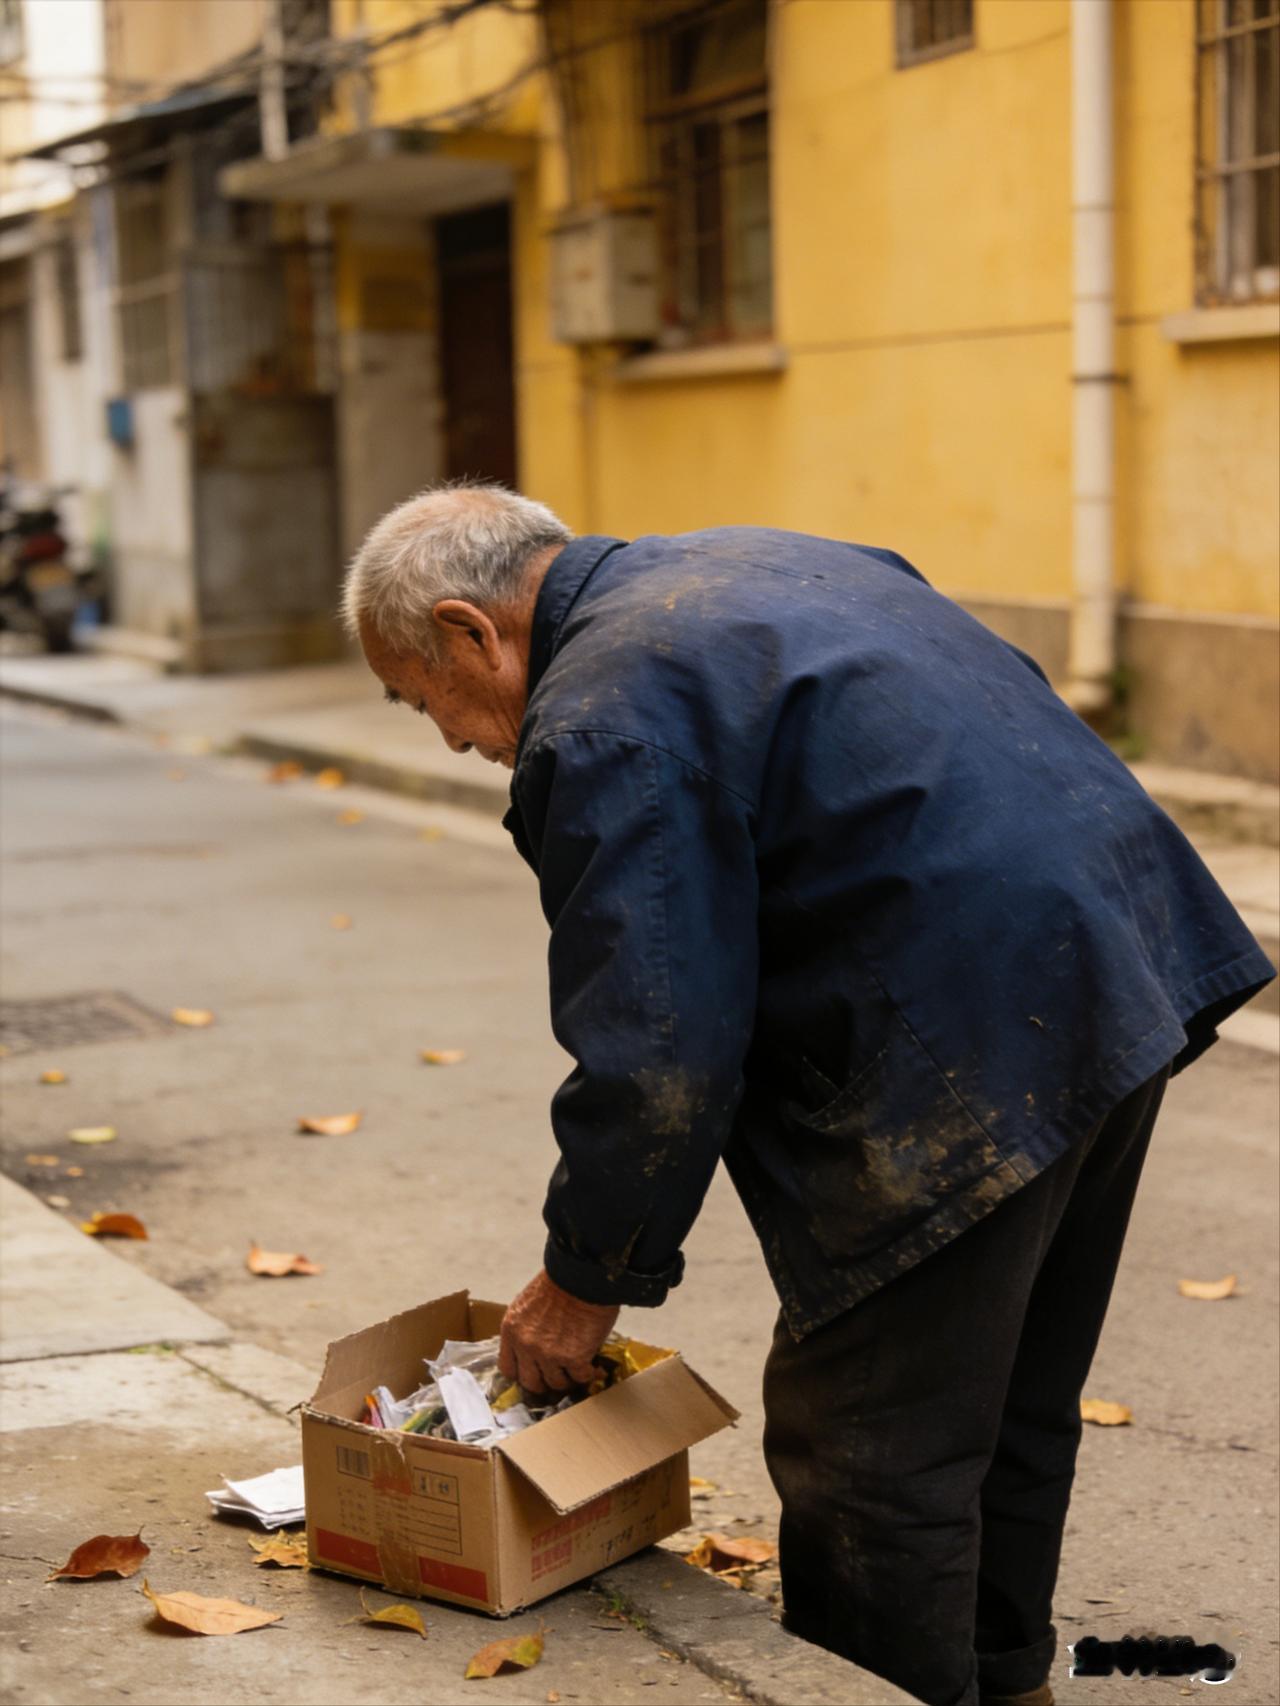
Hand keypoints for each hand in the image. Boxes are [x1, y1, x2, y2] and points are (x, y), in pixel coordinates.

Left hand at [499, 1268, 619, 1394]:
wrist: (581, 1276)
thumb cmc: (558, 1283)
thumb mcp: (527, 1305)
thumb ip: (525, 1329)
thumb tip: (534, 1350)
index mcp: (511, 1331)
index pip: (507, 1368)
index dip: (522, 1373)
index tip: (533, 1371)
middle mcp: (526, 1346)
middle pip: (531, 1382)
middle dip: (544, 1381)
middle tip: (557, 1375)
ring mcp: (549, 1355)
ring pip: (556, 1383)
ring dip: (568, 1377)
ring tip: (577, 1368)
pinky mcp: (574, 1358)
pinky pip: (580, 1377)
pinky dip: (588, 1373)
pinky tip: (592, 1366)